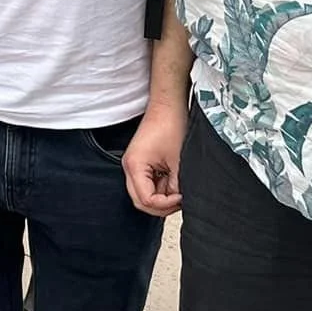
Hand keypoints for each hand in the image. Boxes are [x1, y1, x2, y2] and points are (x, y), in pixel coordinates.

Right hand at [123, 102, 187, 216]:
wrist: (168, 105)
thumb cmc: (171, 125)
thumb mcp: (178, 162)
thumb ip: (177, 186)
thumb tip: (180, 201)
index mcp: (135, 166)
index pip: (146, 200)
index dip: (166, 204)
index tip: (181, 197)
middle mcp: (129, 167)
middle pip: (141, 201)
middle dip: (162, 205)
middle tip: (180, 200)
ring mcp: (134, 165)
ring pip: (144, 194)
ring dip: (162, 196)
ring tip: (179, 189)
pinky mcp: (141, 163)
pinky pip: (148, 184)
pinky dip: (161, 187)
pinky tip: (174, 180)